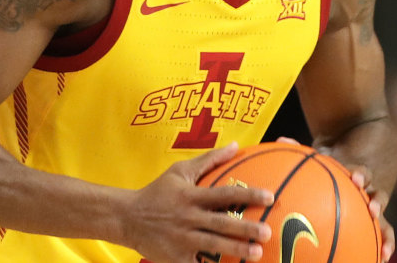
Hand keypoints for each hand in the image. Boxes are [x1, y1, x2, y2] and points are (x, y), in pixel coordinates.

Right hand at [121, 142, 274, 262]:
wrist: (127, 218)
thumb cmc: (157, 192)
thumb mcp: (180, 171)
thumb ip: (209, 159)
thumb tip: (235, 145)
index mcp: (191, 195)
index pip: (224, 194)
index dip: (248, 195)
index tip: (269, 197)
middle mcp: (187, 217)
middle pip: (221, 223)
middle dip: (245, 229)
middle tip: (267, 232)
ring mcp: (181, 239)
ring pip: (213, 246)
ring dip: (236, 250)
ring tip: (257, 254)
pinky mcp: (175, 257)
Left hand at [278, 138, 395, 262]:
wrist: (361, 160)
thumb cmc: (335, 161)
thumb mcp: (323, 154)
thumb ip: (303, 149)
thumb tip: (282, 138)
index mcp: (357, 175)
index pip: (361, 174)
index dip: (359, 175)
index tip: (355, 179)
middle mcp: (368, 191)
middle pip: (376, 196)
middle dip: (376, 202)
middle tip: (372, 208)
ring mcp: (373, 207)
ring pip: (383, 221)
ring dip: (385, 233)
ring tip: (384, 249)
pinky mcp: (373, 221)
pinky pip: (380, 235)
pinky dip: (382, 247)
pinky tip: (381, 261)